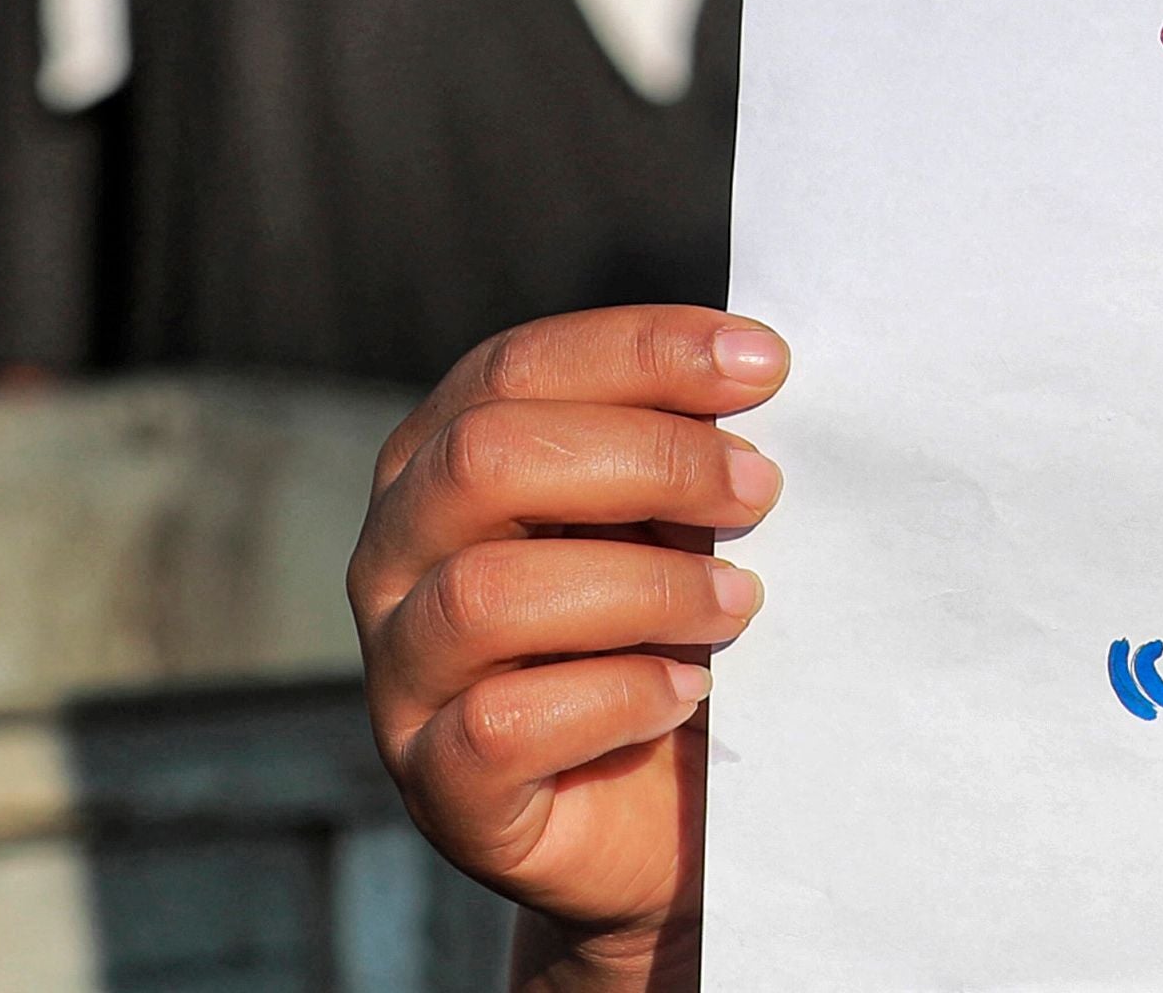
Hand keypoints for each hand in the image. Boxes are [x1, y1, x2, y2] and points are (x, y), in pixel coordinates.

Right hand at [347, 307, 790, 991]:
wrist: (666, 811)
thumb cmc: (673, 626)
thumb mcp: (680, 519)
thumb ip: (687, 448)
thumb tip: (756, 373)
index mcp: (445, 461)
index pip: (517, 368)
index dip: (643, 351)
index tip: (767, 363)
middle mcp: (396, 557)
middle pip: (485, 460)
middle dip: (650, 460)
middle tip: (760, 490)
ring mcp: (402, 675)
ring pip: (485, 594)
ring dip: (646, 588)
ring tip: (740, 604)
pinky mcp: (436, 784)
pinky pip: (500, 725)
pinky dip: (616, 697)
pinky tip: (686, 690)